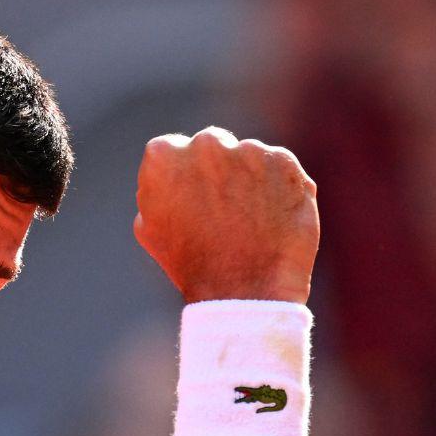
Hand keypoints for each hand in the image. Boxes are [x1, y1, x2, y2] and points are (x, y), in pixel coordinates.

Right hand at [134, 127, 318, 303]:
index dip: (185, 178)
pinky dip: (279, 189)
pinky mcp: (284, 163)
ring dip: (250, 180)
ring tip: (251, 223)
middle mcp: (206, 144)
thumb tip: (169, 178)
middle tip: (225, 211)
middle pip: (212, 146)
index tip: (194, 200)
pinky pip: (279, 169)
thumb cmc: (192, 265)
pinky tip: (272, 220)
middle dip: (218, 171)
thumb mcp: (150, 229)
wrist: (244, 292)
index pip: (173, 150)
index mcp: (164, 155)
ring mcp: (248, 151)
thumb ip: (155, 190)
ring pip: (249, 158)